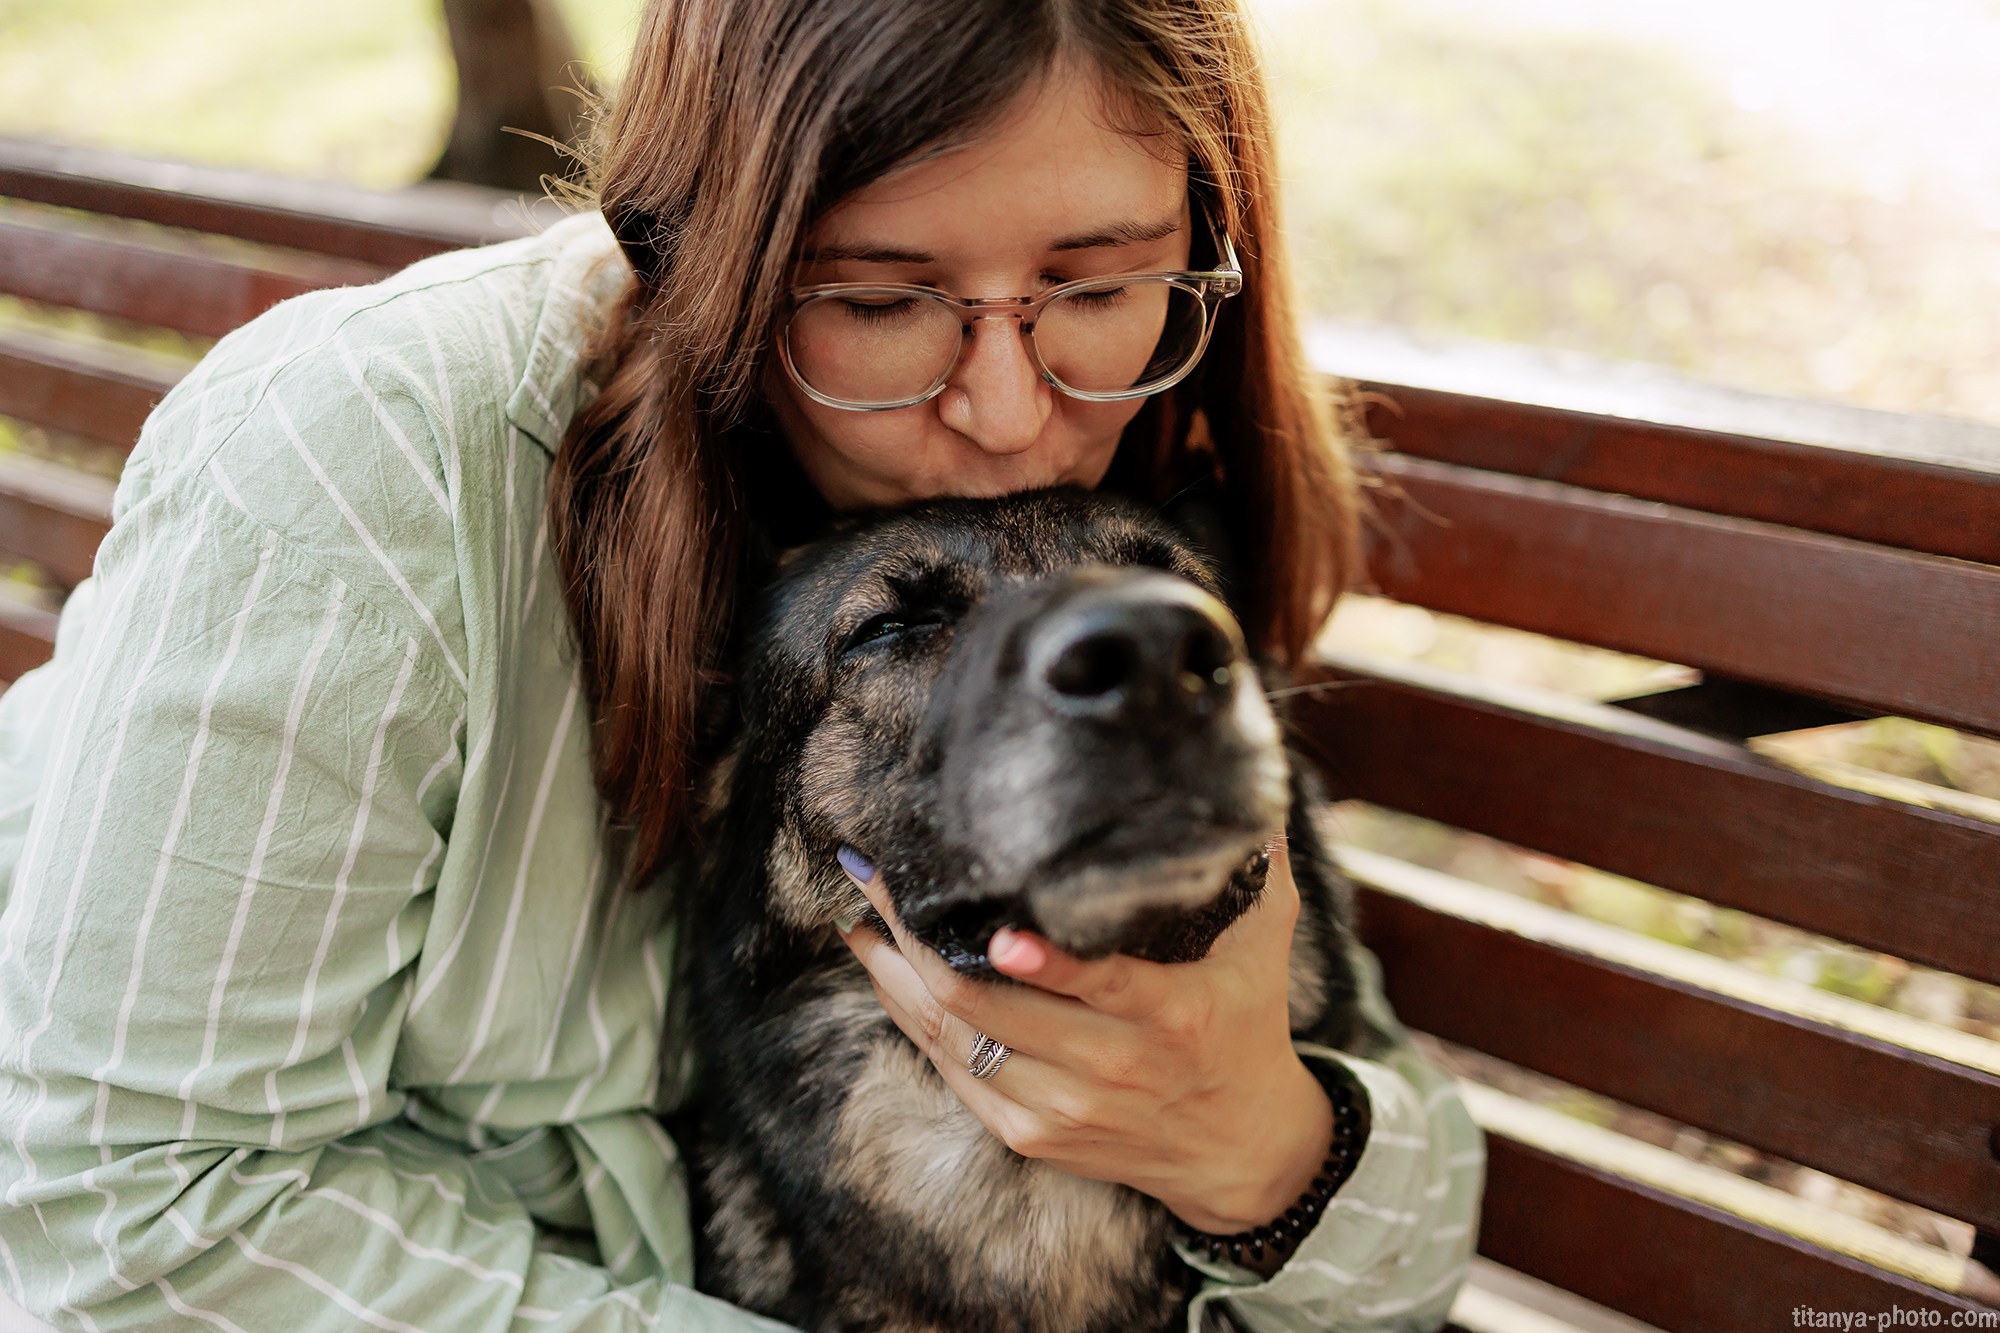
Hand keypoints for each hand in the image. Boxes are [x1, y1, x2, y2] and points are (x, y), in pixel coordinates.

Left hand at [835, 840, 1333, 1240]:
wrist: (1241, 1150)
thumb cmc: (1247, 1025)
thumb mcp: (1263, 942)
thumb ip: (1254, 862)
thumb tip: (1239, 768)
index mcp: (1170, 1014)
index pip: (1098, 982)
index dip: (1045, 962)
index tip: (995, 927)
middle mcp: (1111, 1066)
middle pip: (990, 1004)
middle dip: (919, 938)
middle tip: (877, 878)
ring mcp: (1063, 1107)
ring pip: (954, 1038)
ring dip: (895, 976)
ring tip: (861, 917)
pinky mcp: (1030, 1134)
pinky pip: (950, 1071)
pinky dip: (909, 1018)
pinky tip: (883, 972)